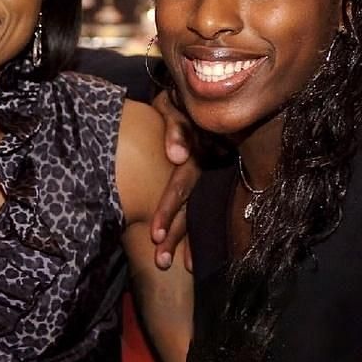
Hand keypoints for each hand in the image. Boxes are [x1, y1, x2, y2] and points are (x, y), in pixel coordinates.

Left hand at [149, 91, 199, 270]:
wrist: (195, 98)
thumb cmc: (177, 101)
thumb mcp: (175, 105)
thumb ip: (176, 127)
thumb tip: (175, 156)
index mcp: (197, 151)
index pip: (182, 184)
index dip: (169, 208)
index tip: (154, 233)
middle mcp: (206, 169)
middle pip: (190, 206)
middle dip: (174, 232)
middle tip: (158, 258)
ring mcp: (207, 177)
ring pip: (194, 212)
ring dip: (181, 240)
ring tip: (165, 263)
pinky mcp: (205, 183)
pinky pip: (198, 213)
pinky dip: (192, 238)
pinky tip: (186, 263)